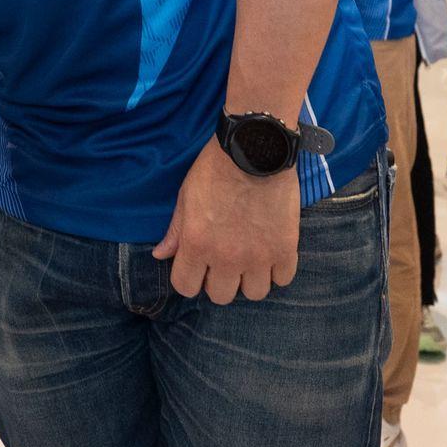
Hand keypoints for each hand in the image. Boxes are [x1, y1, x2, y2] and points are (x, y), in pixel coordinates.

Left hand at [152, 138, 299, 304]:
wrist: (254, 150)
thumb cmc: (215, 170)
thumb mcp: (186, 197)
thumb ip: (175, 231)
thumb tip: (161, 255)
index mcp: (197, 245)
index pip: (186, 287)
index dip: (190, 278)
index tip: (197, 267)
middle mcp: (227, 258)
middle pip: (221, 296)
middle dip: (219, 280)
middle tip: (224, 261)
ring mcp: (259, 256)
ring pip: (254, 293)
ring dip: (250, 279)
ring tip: (250, 259)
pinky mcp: (286, 249)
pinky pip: (283, 279)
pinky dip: (277, 270)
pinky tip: (271, 252)